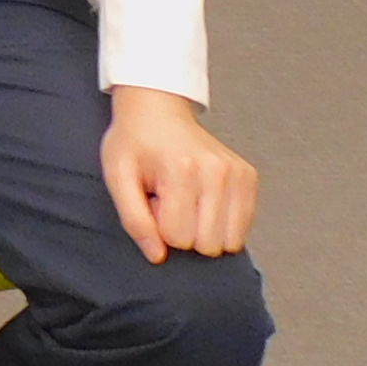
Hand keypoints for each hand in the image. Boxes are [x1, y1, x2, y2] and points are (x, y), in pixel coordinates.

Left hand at [101, 86, 258, 262]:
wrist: (156, 110)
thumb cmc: (134, 142)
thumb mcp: (117, 176)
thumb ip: (134, 219)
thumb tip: (157, 256)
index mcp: (182, 169)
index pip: (178, 238)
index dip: (159, 226)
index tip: (152, 199)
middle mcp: (217, 171)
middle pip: (207, 244)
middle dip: (183, 231)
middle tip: (168, 200)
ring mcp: (238, 173)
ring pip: (229, 242)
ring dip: (203, 230)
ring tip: (185, 200)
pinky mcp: (249, 177)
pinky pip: (242, 230)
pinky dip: (221, 224)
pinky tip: (202, 199)